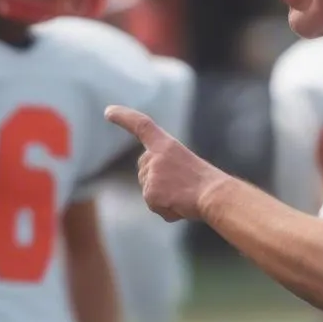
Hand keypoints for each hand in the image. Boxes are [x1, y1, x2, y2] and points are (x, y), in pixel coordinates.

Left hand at [104, 106, 226, 221]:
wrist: (214, 195)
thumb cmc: (205, 182)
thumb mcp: (185, 164)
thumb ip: (166, 167)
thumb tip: (154, 188)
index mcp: (166, 144)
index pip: (141, 125)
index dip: (123, 117)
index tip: (108, 111)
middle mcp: (155, 156)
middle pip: (144, 168)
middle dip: (156, 180)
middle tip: (182, 186)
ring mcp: (151, 175)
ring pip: (148, 189)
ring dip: (163, 197)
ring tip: (184, 196)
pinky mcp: (150, 193)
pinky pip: (154, 206)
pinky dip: (166, 210)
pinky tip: (180, 205)